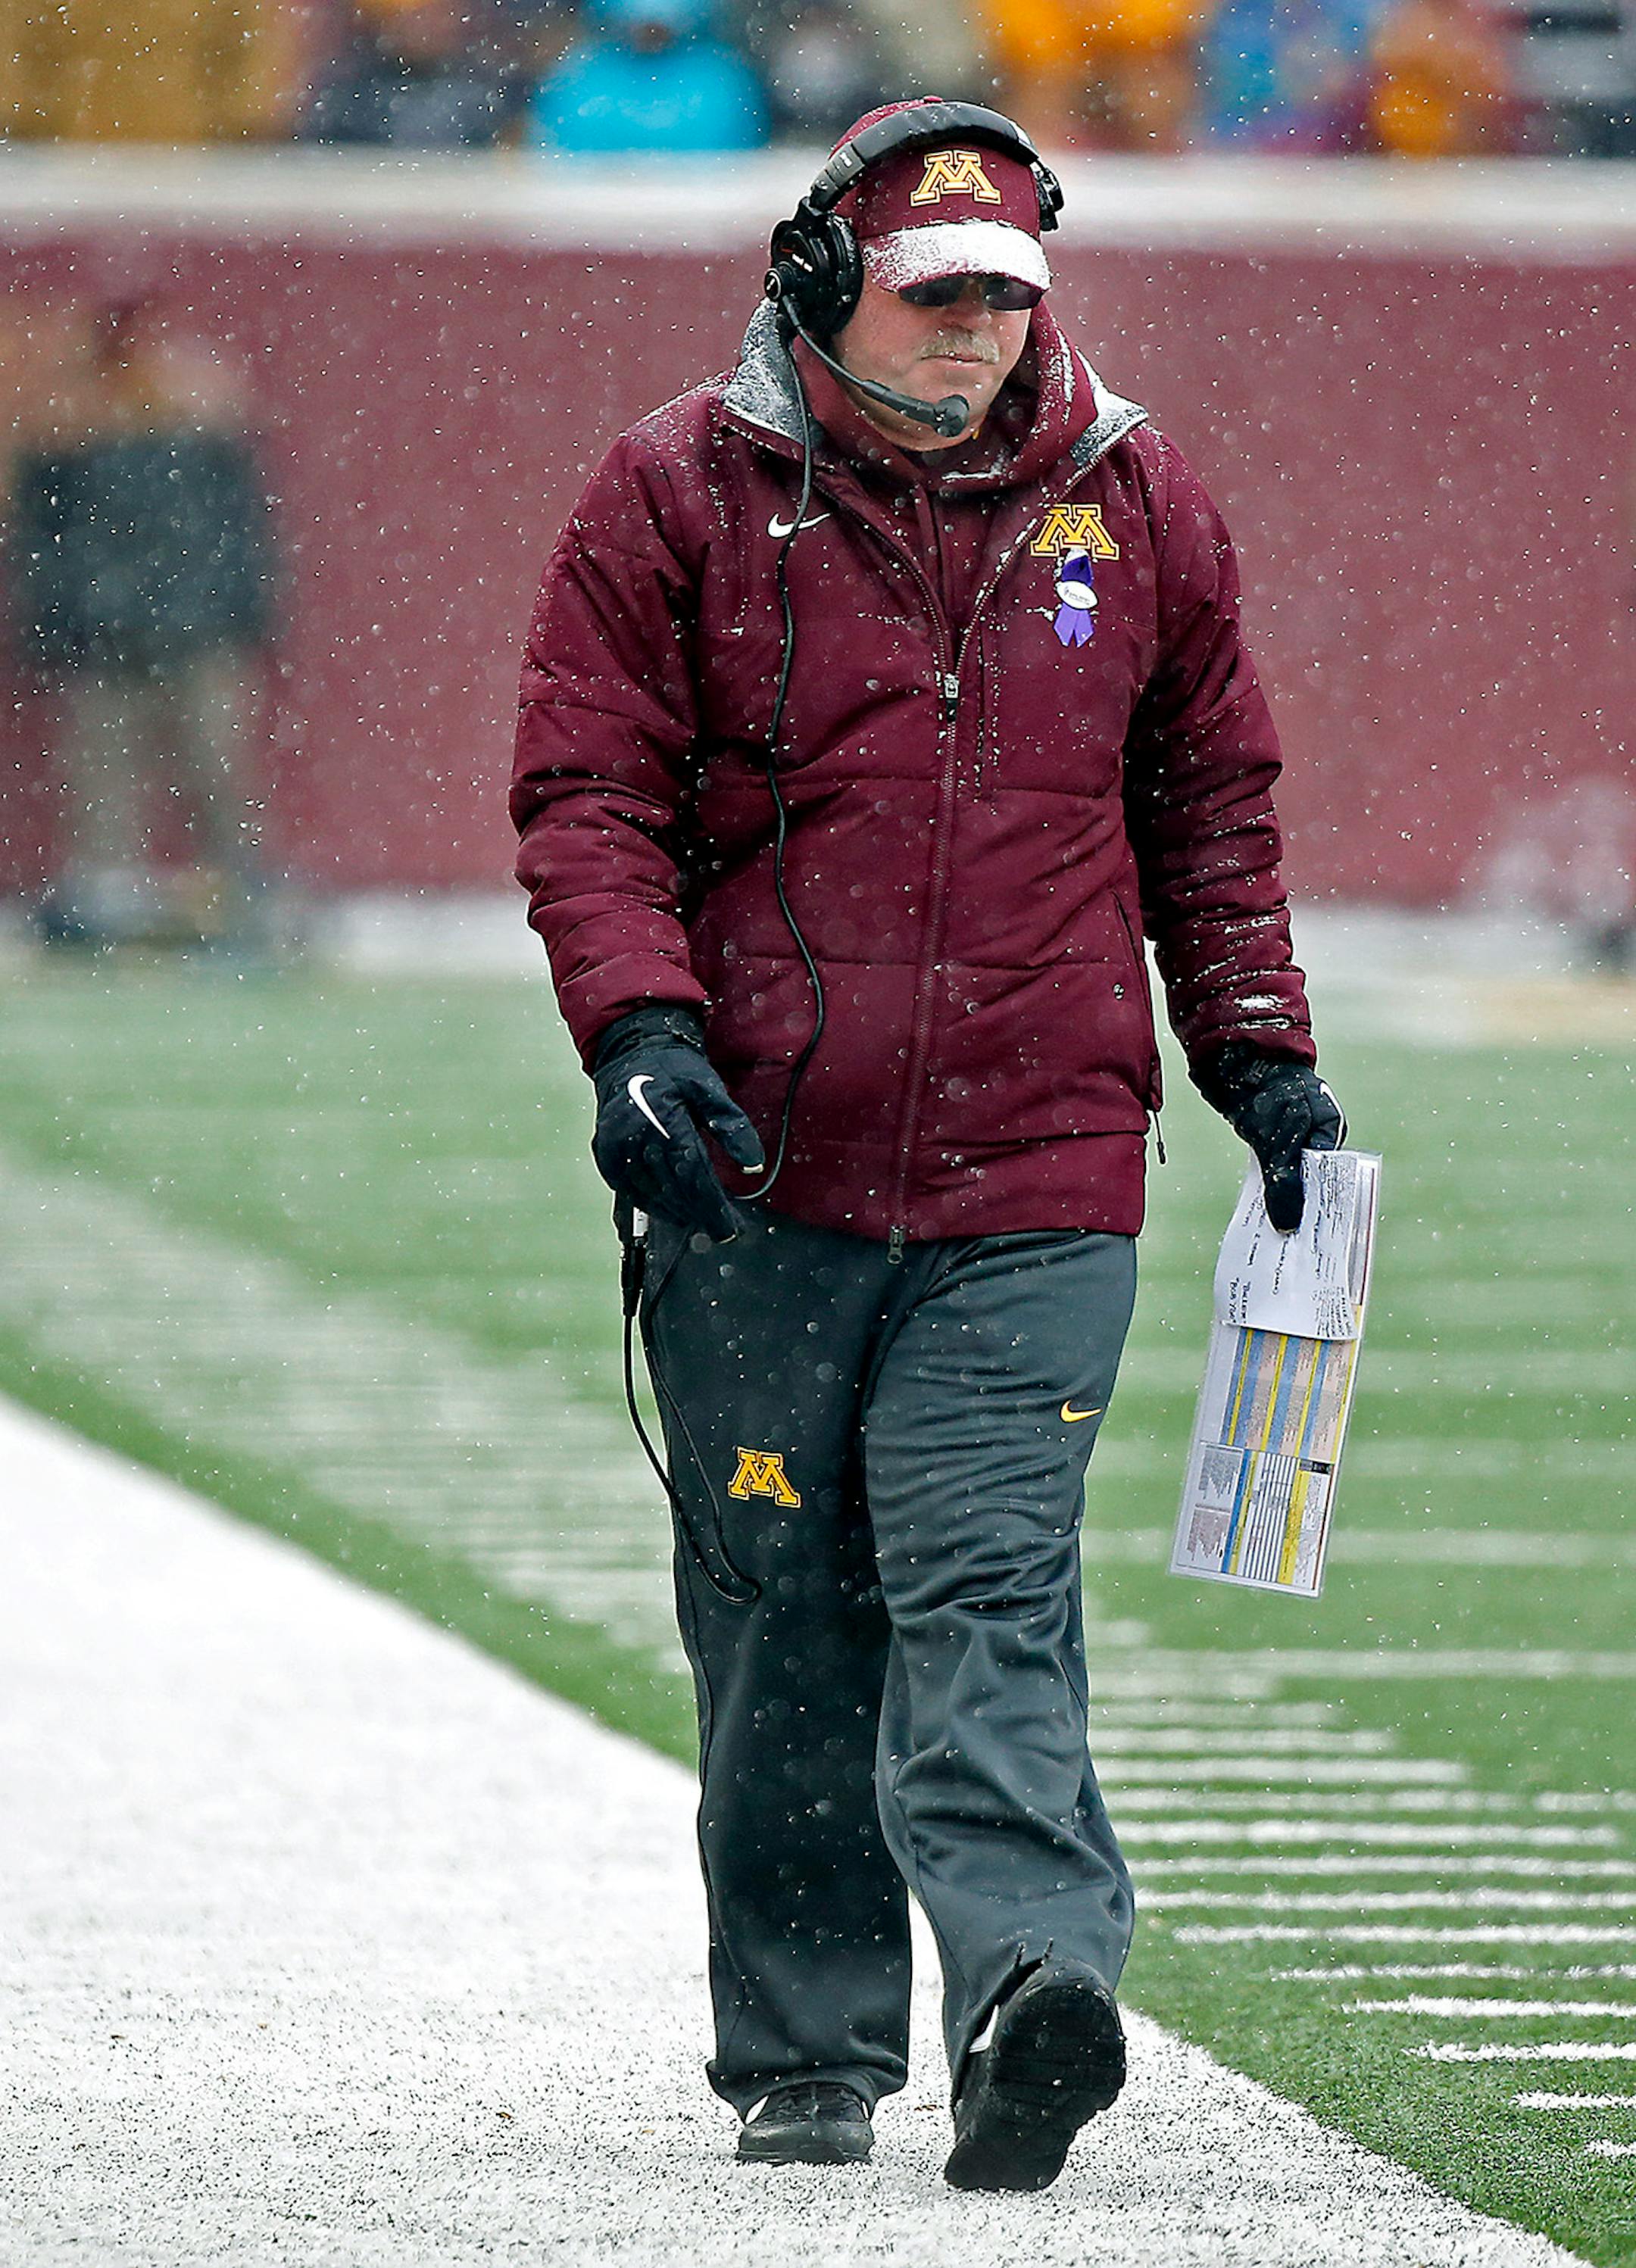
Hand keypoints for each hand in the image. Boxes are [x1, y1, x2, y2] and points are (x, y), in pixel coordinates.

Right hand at [590, 1005, 763, 1242]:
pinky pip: (627, 1189)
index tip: (729, 1227)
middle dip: (698, 1213)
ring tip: (698, 1221)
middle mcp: (635, 1136)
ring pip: (649, 1193)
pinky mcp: (604, 1153)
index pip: (692, 1174)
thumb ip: (732, 1126)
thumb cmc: (676, 1071)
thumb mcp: (710, 1089)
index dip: (711, 1205)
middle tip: (720, 1231)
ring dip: (675, 1212)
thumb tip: (754, 1165)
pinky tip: (668, 1210)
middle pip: (672, 1189)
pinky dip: (649, 1203)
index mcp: (665, 1120)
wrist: (633, 1053)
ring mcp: (615, 1146)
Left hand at [1195, 1041, 1345, 1232]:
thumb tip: (1287, 1225)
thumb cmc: (1269, 1094)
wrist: (1240, 1064)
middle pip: (1312, 1179)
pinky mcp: (1273, 1139)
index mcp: (1330, 1128)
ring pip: (1292, 1177)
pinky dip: (1269, 1187)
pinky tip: (1262, 1211)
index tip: (1313, 1233)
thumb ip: (1283, 1182)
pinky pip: (1274, 1170)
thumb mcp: (1278, 1143)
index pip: (1332, 1174)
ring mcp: (1295, 1136)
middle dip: (1302, 1206)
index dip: (1322, 1202)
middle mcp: (1317, 1134)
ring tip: (1277, 1233)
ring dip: (1283, 1199)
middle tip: (1293, 1240)